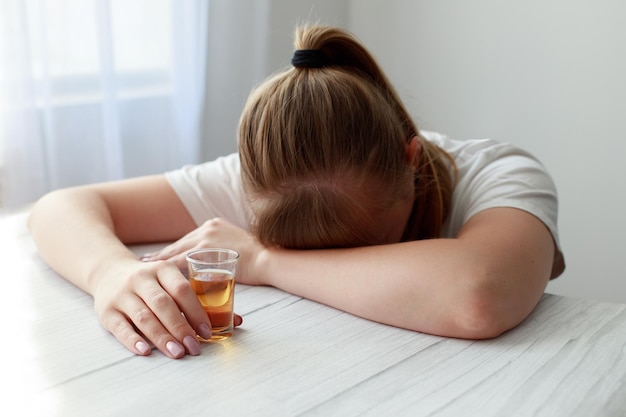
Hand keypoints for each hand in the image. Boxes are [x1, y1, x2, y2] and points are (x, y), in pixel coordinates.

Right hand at [92, 257, 242, 358]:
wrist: (108, 272)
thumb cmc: (151, 282)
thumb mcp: (171, 281)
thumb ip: (199, 298)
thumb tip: (237, 321)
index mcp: (162, 269)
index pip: (181, 289)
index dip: (196, 311)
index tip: (207, 331)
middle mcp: (141, 279)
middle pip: (163, 304)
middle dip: (181, 327)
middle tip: (194, 347)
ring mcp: (123, 295)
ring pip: (144, 317)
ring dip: (162, 337)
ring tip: (177, 353)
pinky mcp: (107, 311)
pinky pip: (121, 327)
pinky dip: (133, 340)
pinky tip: (145, 351)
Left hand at [139, 217, 264, 284]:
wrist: (267, 259)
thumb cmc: (258, 259)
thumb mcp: (238, 248)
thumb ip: (223, 252)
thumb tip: (216, 265)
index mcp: (214, 225)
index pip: (189, 240)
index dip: (174, 250)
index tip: (162, 256)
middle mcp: (207, 228)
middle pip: (179, 244)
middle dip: (162, 255)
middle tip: (144, 263)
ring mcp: (205, 237)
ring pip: (176, 252)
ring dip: (160, 263)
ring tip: (144, 271)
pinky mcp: (205, 250)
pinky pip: (180, 261)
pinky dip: (167, 269)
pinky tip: (157, 276)